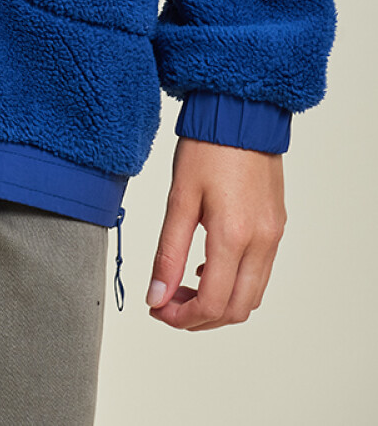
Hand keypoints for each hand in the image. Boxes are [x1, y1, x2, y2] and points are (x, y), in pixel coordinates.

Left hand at [145, 136, 286, 329]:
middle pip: (237, 310)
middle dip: (200, 318)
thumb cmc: (207, 148)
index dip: (182, 317)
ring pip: (251, 296)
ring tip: (182, 289)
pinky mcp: (276, 227)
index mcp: (234, 236)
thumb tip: (156, 295)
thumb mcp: (179, 198)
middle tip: (166, 306)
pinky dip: (234, 283)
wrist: (240, 115)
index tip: (157, 310)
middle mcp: (261, 242)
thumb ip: (169, 252)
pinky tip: (206, 269)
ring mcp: (273, 236)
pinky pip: (259, 273)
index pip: (213, 303)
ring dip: (219, 304)